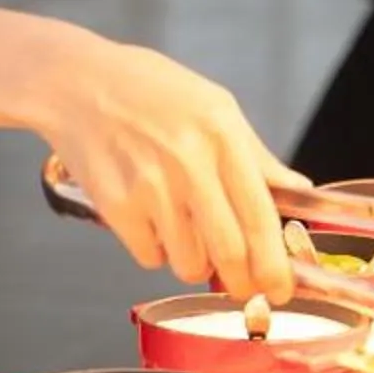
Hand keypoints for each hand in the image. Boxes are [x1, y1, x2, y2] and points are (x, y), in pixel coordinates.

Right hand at [33, 37, 304, 305]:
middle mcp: (188, 162)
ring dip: (195, 262)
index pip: (260, 216)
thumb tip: (298, 191)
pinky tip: (150, 217)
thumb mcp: (214, 106)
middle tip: (243, 287)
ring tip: (184, 229)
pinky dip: (156, 249)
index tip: (281, 288)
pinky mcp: (116, 207)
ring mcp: (149, 187)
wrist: (75, 84)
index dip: (274, 264)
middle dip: (242, 282)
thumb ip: (256, 155)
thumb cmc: (148, 91)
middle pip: (229, 252)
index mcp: (221, 134)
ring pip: (189, 262)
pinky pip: (150, 257)